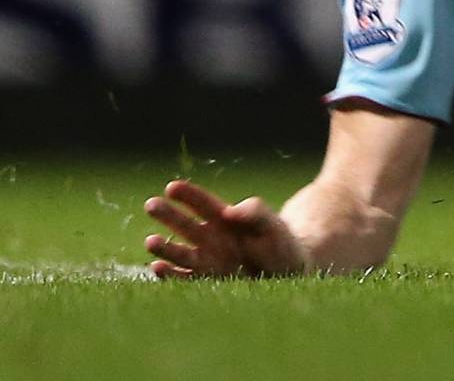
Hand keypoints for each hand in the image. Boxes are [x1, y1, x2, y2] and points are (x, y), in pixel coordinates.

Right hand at [144, 179, 300, 278]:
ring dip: (164, 248)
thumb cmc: (279, 242)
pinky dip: (171, 274)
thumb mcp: (272, 224)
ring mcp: (206, 260)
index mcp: (224, 219)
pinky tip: (158, 268)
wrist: (287, 272)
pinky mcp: (206, 281)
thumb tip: (229, 211)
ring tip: (150, 241)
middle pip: (185, 225)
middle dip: (168, 215)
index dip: (188, 195)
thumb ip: (255, 213)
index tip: (171, 187)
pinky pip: (184, 278)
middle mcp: (210, 238)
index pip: (203, 203)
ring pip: (180, 253)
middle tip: (150, 204)